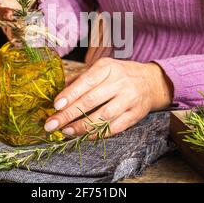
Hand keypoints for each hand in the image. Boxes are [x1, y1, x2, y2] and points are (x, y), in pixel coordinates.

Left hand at [44, 58, 172, 137]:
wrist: (151, 82)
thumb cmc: (119, 74)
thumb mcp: (102, 68)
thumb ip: (80, 78)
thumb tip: (58, 91)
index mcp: (107, 67)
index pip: (86, 81)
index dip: (70, 94)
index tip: (55, 105)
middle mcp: (120, 82)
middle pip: (91, 100)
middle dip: (69, 114)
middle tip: (52, 124)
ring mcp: (129, 98)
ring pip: (103, 116)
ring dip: (82, 126)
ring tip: (66, 131)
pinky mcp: (136, 114)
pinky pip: (115, 127)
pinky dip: (98, 133)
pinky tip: (85, 136)